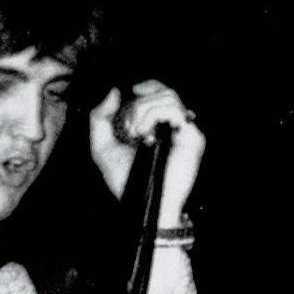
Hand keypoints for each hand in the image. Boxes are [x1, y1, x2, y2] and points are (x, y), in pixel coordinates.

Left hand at [89, 80, 204, 225]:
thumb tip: (114, 90)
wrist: (141, 206)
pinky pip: (174, 109)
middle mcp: (173, 125)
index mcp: (157, 125)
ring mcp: (184, 131)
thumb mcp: (102, 146)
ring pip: (167, 96)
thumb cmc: (125, 181)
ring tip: (137, 134)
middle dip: (136, 105)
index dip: (143, 87)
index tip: (128, 94)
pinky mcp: (193, 137)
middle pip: (160, 90)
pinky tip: (146, 136)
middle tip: (128, 130)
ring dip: (144, 111)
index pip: (158, 90)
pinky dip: (154, 116)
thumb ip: (100, 117)